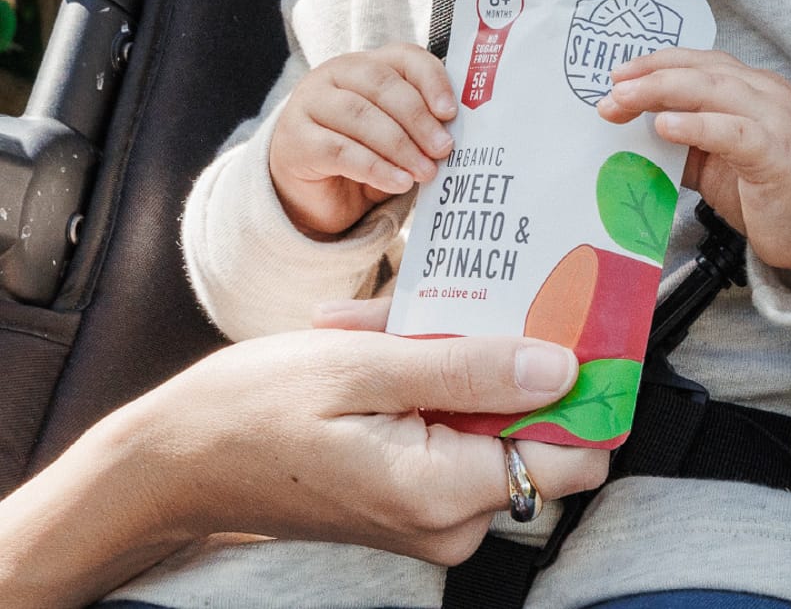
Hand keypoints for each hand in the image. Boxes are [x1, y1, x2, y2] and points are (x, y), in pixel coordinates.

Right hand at [0, 318, 608, 608]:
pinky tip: (375, 340)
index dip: (586, 386)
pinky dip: (424, 377)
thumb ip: (471, 371)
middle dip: (504, 354)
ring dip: (453, 356)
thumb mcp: (365, 366)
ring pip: (484, 415)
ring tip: (390, 320)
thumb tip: (561, 370)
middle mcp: (447, 517)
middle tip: (457, 301)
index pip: (572, 457)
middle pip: (531, 427)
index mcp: (444, 491)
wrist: (176, 459)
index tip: (578, 317)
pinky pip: (447, 424)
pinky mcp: (408, 492)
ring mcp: (428, 509)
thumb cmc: (254, 411)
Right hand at [269, 45, 458, 234]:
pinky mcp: (295, 140)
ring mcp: (309, 104)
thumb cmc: (361, 156)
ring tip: (425, 172)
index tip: (451, 112)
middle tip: (443, 149)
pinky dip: (375, 167)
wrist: (309, 194)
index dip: (431, 80)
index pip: (403, 56)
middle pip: (382, 84)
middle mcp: (334, 74)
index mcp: (365, 64)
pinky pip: (340, 150)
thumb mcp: (395, 136)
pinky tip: (399, 182)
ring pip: (361, 115)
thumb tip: (453, 135)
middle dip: (418, 118)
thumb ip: (419, 126)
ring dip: (400, 146)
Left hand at [598, 48, 790, 295]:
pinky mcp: (777, 153)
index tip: (616, 77)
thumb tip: (634, 134)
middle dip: (649, 75)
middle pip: (700, 69)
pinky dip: (695, 125)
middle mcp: (766, 93)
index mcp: (754, 88)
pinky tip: (664, 126)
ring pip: (713, 88)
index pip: (698, 63)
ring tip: (624, 101)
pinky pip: (732, 130)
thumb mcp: (719, 163)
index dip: (655, 64)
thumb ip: (685, 143)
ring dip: (661, 91)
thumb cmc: (775, 195)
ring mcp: (776, 119)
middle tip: (610, 90)